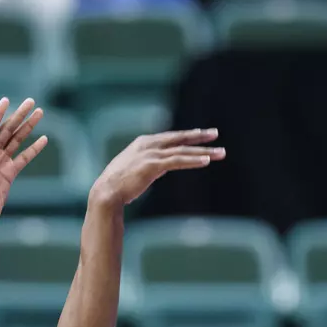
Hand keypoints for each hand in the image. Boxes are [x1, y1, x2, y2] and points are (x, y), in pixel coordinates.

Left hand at [0, 97, 46, 244]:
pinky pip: (24, 158)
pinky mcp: (10, 173)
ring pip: (17, 140)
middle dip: (19, 116)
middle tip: (31, 102)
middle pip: (7, 129)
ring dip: (28, 128)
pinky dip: (34, 149)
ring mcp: (1, 162)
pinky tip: (43, 139)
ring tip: (40, 114)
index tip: (6, 100)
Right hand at [90, 129, 223, 208]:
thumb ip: (151, 165)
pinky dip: (193, 161)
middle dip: (198, 136)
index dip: (186, 135)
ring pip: (182, 150)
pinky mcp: (153, 166)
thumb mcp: (135, 169)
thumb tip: (162, 167)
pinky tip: (206, 161)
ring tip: (220, 153)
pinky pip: (178, 161)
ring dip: (203, 151)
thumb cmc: (118, 185)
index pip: (170, 137)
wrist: (106, 193)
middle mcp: (148, 145)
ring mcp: (150, 154)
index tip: (200, 133)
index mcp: (143, 143)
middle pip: (179, 138)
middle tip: (215, 133)